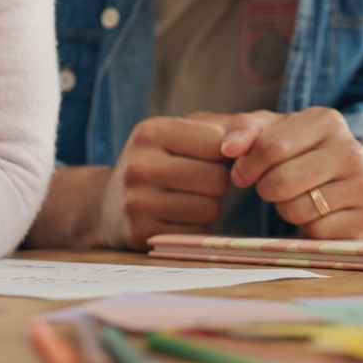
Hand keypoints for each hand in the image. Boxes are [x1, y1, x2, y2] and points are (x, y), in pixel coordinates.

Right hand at [101, 116, 231, 249]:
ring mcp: (136, 202)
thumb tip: (255, 141)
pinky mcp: (141, 234)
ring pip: (209, 209)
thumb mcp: (183, 132)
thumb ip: (228, 128)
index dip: (223, 154)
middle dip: (216, 183)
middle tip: (195, 181)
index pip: (218, 144)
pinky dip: (195, 228)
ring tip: (185, 199)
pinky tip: (175, 219)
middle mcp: (139, 165)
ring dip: (208, 207)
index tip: (207, 157)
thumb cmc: (160, 162)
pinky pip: (196, 235)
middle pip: (217, 180)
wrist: (107, 203)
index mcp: (150, 131)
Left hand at [218, 108, 362, 238]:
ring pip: (297, 209)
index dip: (247, 166)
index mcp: (326, 120)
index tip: (244, 172)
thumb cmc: (297, 149)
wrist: (342, 173)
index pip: (270, 147)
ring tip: (300, 195)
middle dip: (266, 188)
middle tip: (276, 185)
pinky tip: (318, 211)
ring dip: (286, 208)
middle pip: (281, 181)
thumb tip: (228, 148)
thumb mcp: (269, 130)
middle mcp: (352, 149)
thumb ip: (243, 130)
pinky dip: (307, 227)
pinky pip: (316, 232)